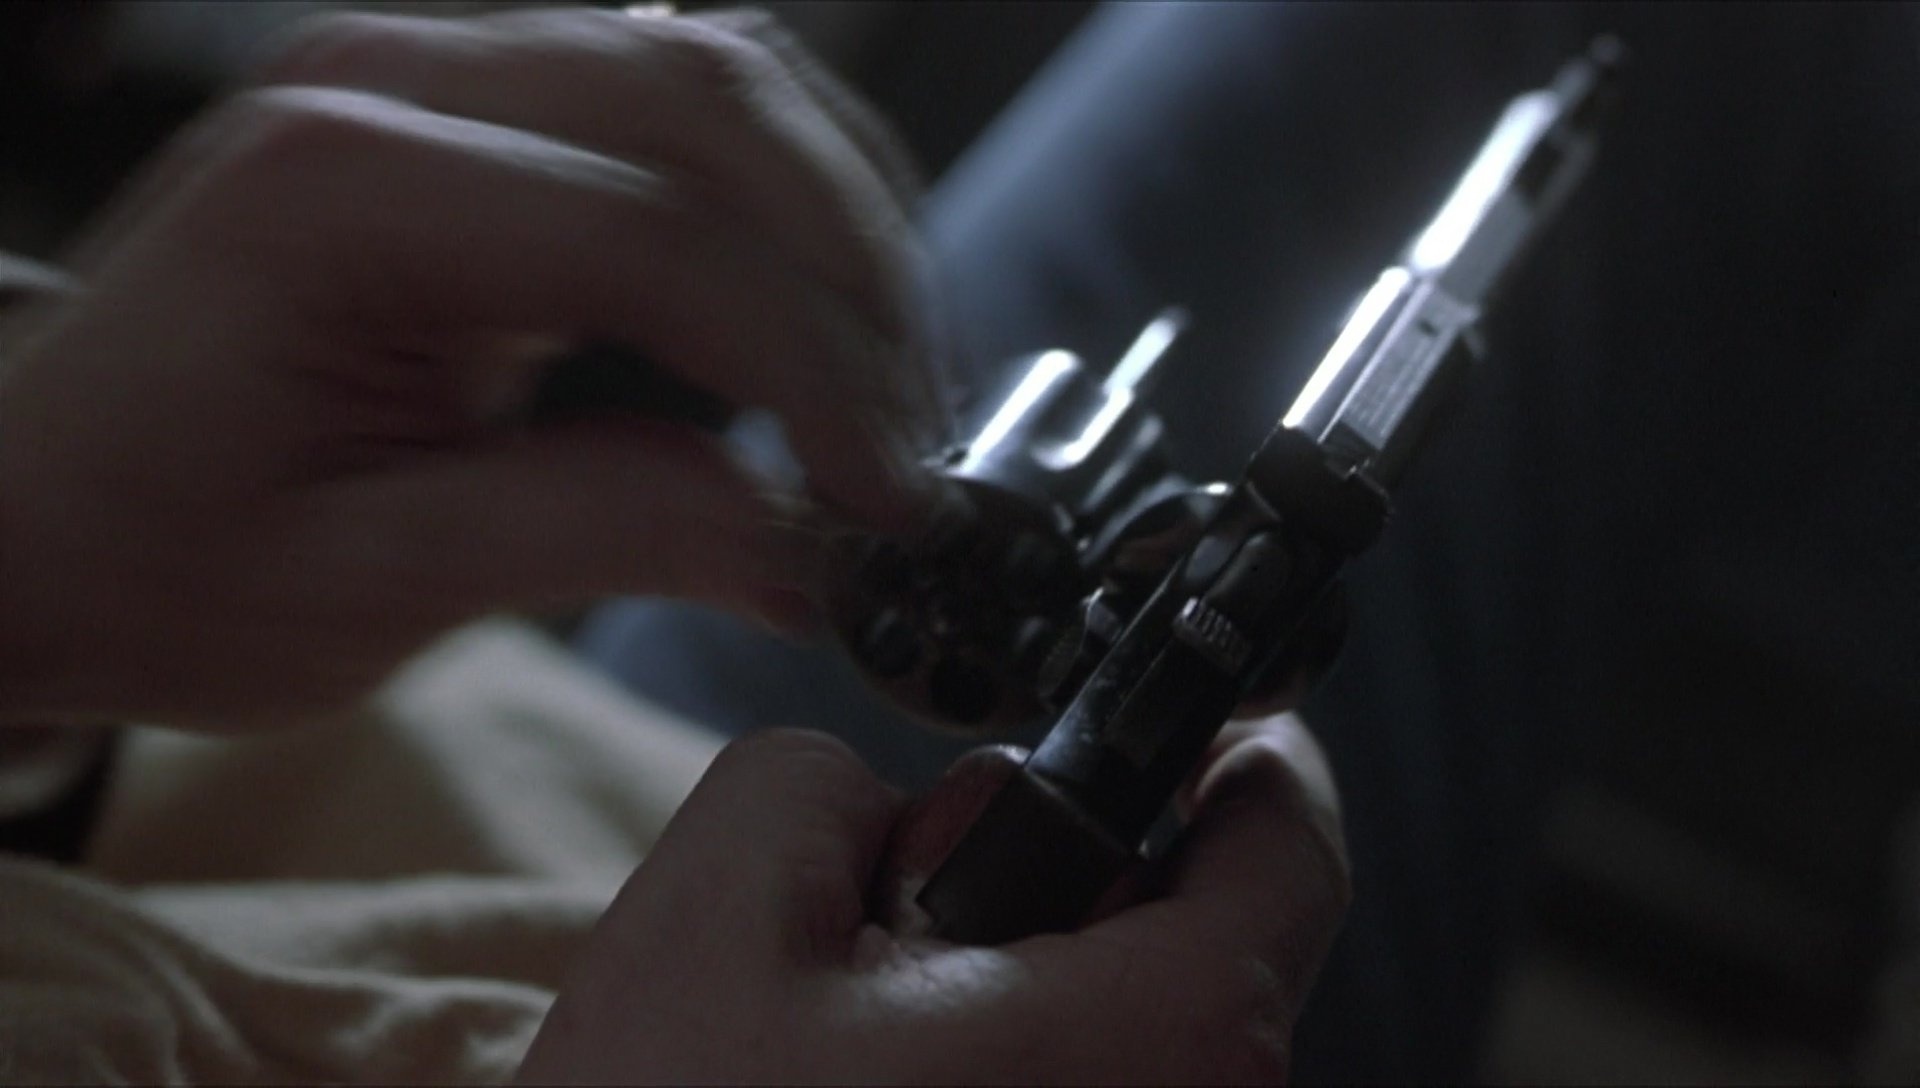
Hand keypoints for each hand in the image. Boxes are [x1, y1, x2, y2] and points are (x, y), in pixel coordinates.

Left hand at [0, 7, 942, 727]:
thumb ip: (598, 536)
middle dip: (854, 277)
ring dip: (838, 224)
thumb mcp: (361, 586)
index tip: (886, 502)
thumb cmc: (147, 553)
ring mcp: (436, 79)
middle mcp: (394, 83)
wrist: (29, 517)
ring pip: (719, 76)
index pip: (655, 241)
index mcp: (341, 186)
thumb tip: (806, 545)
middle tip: (911, 440)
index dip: (809, 371)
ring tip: (890, 380)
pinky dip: (782, 203)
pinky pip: (679, 108)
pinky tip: (819, 306)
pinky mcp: (476, 119)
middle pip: (712, 107)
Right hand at [517, 715, 1349, 1084]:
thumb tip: (881, 814)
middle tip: (910, 921)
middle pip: (1189, 953)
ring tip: (854, 1050)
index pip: (1286, 859)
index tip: (1200, 737)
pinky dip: (998, 1083)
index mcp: (1156, 1047)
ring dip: (1007, 1011)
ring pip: (1117, 1049)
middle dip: (1059, 899)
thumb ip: (826, 784)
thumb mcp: (718, 912)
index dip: (1245, 768)